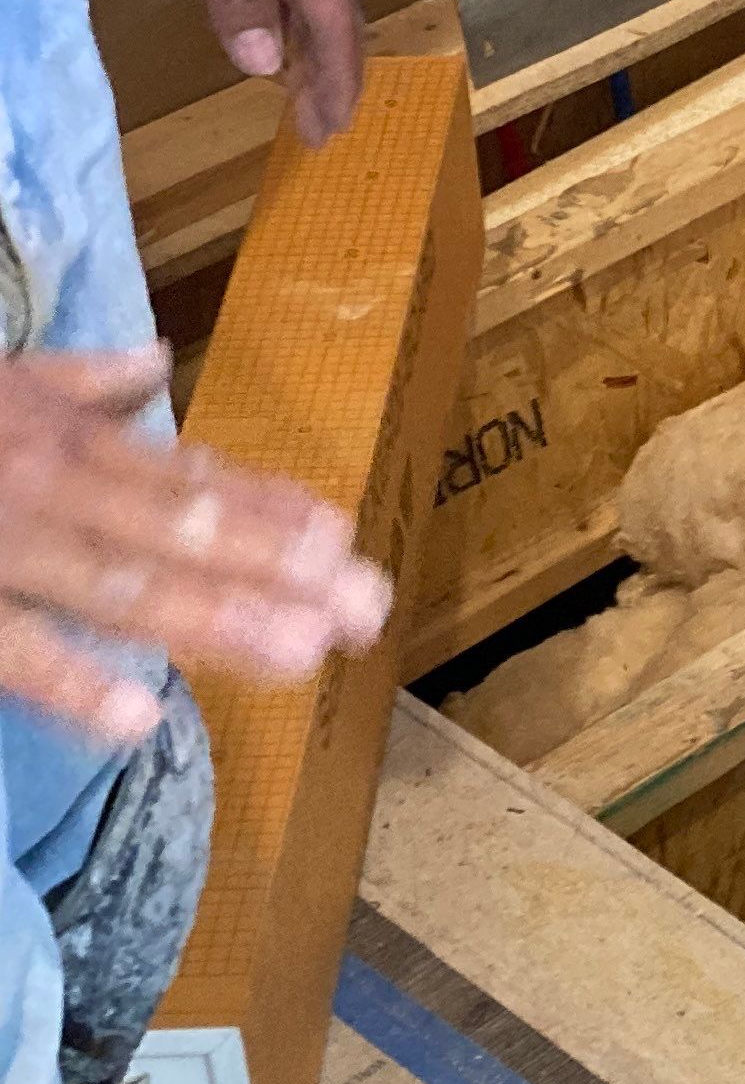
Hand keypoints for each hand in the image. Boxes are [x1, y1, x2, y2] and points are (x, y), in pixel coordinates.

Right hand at [0, 346, 389, 741]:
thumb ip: (72, 376)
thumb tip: (154, 362)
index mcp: (61, 439)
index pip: (186, 480)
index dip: (269, 512)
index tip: (347, 542)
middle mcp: (46, 484)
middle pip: (180, 532)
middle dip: (277, 572)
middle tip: (368, 613)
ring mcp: (1, 544)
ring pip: (118, 586)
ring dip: (213, 619)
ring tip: (299, 655)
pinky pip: (13, 646)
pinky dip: (71, 681)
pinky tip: (139, 721)